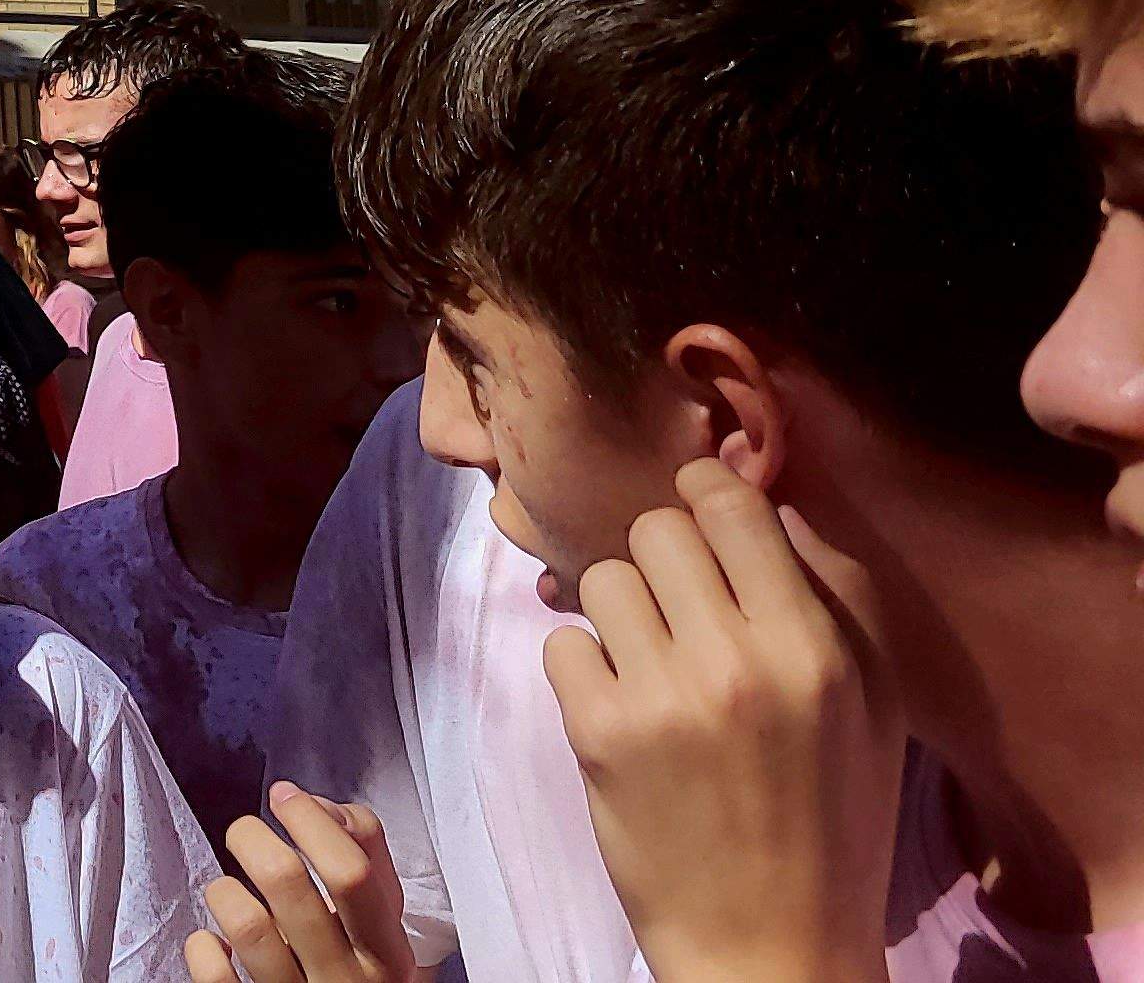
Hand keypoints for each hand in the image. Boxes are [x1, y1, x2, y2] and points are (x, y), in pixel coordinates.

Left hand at [186, 788, 417, 982]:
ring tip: (228, 892)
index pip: (351, 871)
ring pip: (247, 925)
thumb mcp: (381, 919)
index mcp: (386, 951)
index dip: (309, 820)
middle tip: (243, 833)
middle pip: (287, 882)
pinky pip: (216, 975)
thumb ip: (362, 852)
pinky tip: (214, 943)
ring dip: (225, 892)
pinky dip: (203, 947)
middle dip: (251, 838)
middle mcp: (347, 980)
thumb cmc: (359, 965)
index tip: (285, 797)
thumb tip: (309, 803)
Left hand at [540, 460, 899, 982]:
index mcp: (814, 648)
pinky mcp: (597, 732)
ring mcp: (661, 696)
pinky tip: (622, 714)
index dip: (706, 498)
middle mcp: (737, 660)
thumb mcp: (874, 706)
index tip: (702, 520)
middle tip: (682, 617)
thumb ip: (838, 595)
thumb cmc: (833, 820)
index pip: (732, 505)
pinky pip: (560, 642)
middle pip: (655, 529)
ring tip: (654, 671)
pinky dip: (583, 671)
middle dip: (662, 564)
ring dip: (619, 617)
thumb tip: (771, 503)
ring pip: (600, 580)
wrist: (775, 944)